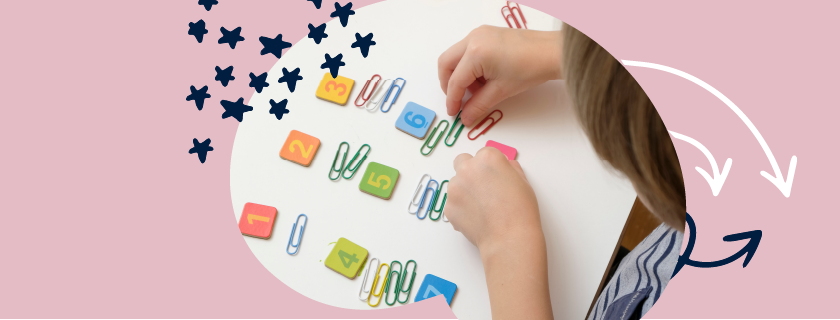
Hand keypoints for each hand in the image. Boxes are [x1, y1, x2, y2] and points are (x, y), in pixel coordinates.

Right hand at [438, 25, 562, 125]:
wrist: (552, 52)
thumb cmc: (531, 68)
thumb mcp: (501, 91)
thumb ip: (478, 105)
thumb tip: (465, 118)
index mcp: (475, 53)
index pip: (455, 80)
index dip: (452, 100)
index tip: (453, 113)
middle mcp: (473, 39)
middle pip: (446, 63)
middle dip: (448, 84)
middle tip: (458, 101)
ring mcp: (478, 34)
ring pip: (455, 56)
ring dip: (459, 75)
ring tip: (477, 91)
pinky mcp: (485, 34)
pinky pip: (466, 51)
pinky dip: (468, 66)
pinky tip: (483, 79)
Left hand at [446, 147, 552, 318]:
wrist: (510, 238)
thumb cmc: (520, 211)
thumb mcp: (523, 181)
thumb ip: (510, 169)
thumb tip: (504, 167)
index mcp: (487, 158)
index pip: (484, 153)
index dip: (490, 165)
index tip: (494, 175)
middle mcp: (467, 169)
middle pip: (462, 161)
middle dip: (470, 170)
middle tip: (482, 187)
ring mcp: (455, 188)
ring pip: (456, 183)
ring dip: (464, 190)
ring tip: (482, 207)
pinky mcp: (448, 207)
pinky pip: (453, 203)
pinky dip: (461, 208)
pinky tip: (476, 218)